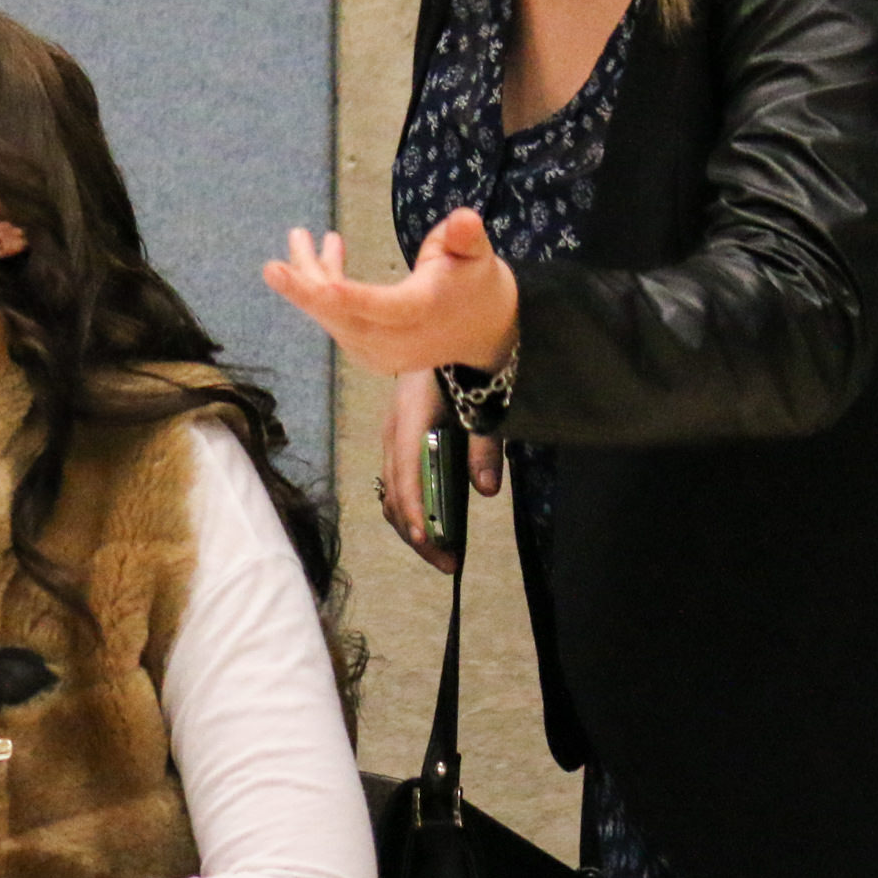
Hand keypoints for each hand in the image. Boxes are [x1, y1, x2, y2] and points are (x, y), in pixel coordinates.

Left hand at [262, 207, 519, 375]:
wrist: (480, 331)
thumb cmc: (475, 284)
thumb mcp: (478, 256)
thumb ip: (466, 239)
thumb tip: (464, 219)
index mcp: (424, 313)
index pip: (387, 308)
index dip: (354, 299)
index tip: (324, 288)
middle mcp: (397, 340)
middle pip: (344, 317)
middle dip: (305, 292)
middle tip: (272, 268)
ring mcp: (378, 350)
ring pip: (333, 315)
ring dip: (309, 277)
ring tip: (298, 235)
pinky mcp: (365, 349)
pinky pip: (336, 318)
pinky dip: (323, 286)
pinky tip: (325, 249)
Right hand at [378, 370, 499, 574]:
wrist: (446, 315)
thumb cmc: (471, 354)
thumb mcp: (487, 398)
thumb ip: (485, 445)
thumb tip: (487, 491)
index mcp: (411, 416)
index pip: (407, 474)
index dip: (415, 511)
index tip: (430, 542)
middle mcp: (393, 427)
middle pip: (393, 490)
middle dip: (415, 531)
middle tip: (447, 562)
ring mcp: (391, 429)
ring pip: (390, 486)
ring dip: (410, 521)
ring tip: (439, 548)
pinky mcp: (398, 431)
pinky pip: (395, 476)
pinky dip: (408, 503)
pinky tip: (429, 517)